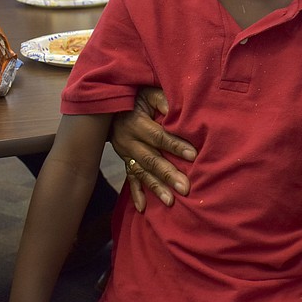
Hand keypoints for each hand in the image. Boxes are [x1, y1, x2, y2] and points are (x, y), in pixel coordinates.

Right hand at [110, 88, 196, 211]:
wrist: (108, 107)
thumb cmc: (136, 97)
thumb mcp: (148, 93)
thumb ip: (163, 100)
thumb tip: (178, 110)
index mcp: (137, 123)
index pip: (159, 136)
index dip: (175, 145)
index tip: (193, 156)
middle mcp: (129, 141)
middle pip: (151, 159)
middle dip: (168, 174)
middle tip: (185, 188)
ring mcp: (125, 153)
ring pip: (142, 172)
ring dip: (156, 188)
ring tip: (170, 202)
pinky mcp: (124, 160)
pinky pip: (129, 178)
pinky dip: (135, 193)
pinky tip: (143, 207)